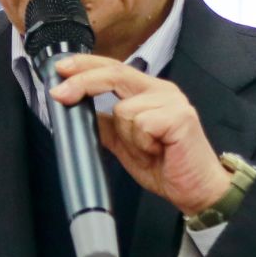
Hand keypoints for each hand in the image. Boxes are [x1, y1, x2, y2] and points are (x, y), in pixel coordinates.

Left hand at [50, 55, 231, 215]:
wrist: (196, 190)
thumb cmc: (166, 165)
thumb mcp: (126, 144)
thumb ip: (107, 125)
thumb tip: (78, 111)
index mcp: (149, 91)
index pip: (113, 69)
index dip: (86, 66)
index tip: (59, 70)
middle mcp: (161, 90)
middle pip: (115, 74)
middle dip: (83, 83)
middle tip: (60, 95)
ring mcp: (172, 101)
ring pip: (124, 110)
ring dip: (128, 138)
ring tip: (148, 151)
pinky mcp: (179, 116)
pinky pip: (141, 124)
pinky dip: (143, 144)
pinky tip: (158, 151)